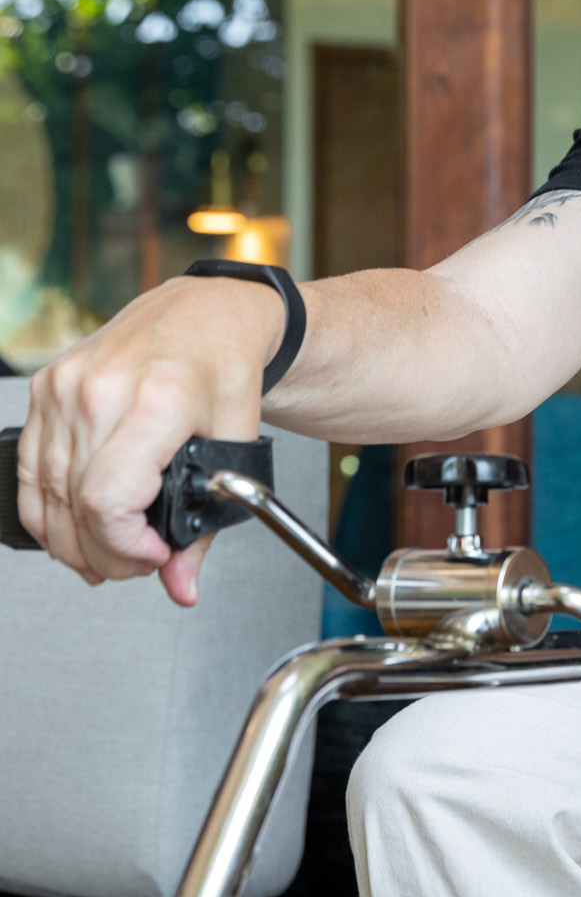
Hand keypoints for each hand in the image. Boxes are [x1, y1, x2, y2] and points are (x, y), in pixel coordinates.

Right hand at [18, 276, 284, 604]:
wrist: (206, 312)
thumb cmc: (224, 366)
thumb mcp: (234, 444)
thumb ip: (206, 524)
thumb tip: (180, 584)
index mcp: (154, 401)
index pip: (106, 501)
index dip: (124, 547)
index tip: (154, 555)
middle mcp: (99, 391)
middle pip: (73, 507)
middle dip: (104, 554)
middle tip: (137, 561)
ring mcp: (65, 388)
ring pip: (44, 495)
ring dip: (71, 540)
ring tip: (108, 552)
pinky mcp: (46, 388)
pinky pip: (30, 468)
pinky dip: (48, 509)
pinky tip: (75, 526)